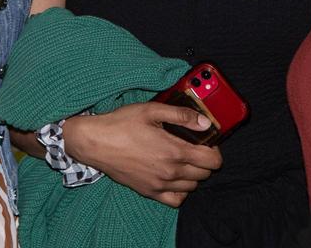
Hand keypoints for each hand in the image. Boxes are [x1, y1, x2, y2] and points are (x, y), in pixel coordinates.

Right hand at [63, 102, 222, 206]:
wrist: (95, 142)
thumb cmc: (122, 124)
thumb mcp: (152, 110)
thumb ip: (182, 115)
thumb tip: (205, 123)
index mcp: (174, 151)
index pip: (212, 160)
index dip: (215, 150)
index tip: (208, 142)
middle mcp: (170, 172)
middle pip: (205, 174)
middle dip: (205, 160)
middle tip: (195, 147)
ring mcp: (160, 185)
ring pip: (192, 187)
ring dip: (194, 174)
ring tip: (183, 160)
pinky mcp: (149, 192)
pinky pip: (176, 200)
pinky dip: (181, 191)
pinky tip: (174, 177)